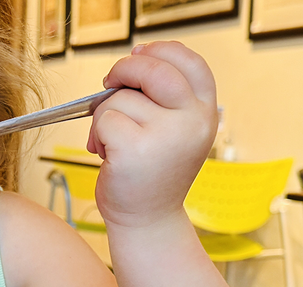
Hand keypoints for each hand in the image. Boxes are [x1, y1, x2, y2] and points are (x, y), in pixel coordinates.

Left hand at [85, 41, 217, 229]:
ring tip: (111, 142)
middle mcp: (193, 121)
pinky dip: (97, 134)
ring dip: (105, 116)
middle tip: (110, 82)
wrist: (147, 219)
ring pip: (121, 97)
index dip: (162, 50)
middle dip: (124, 69)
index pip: (190, 62)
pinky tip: (106, 154)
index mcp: (205, 112)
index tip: (140, 53)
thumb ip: (165, 97)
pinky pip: (104, 119)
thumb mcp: (174, 129)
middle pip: (153, 69)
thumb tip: (134, 58)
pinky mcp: (135, 149)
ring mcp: (167, 135)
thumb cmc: (153, 172)